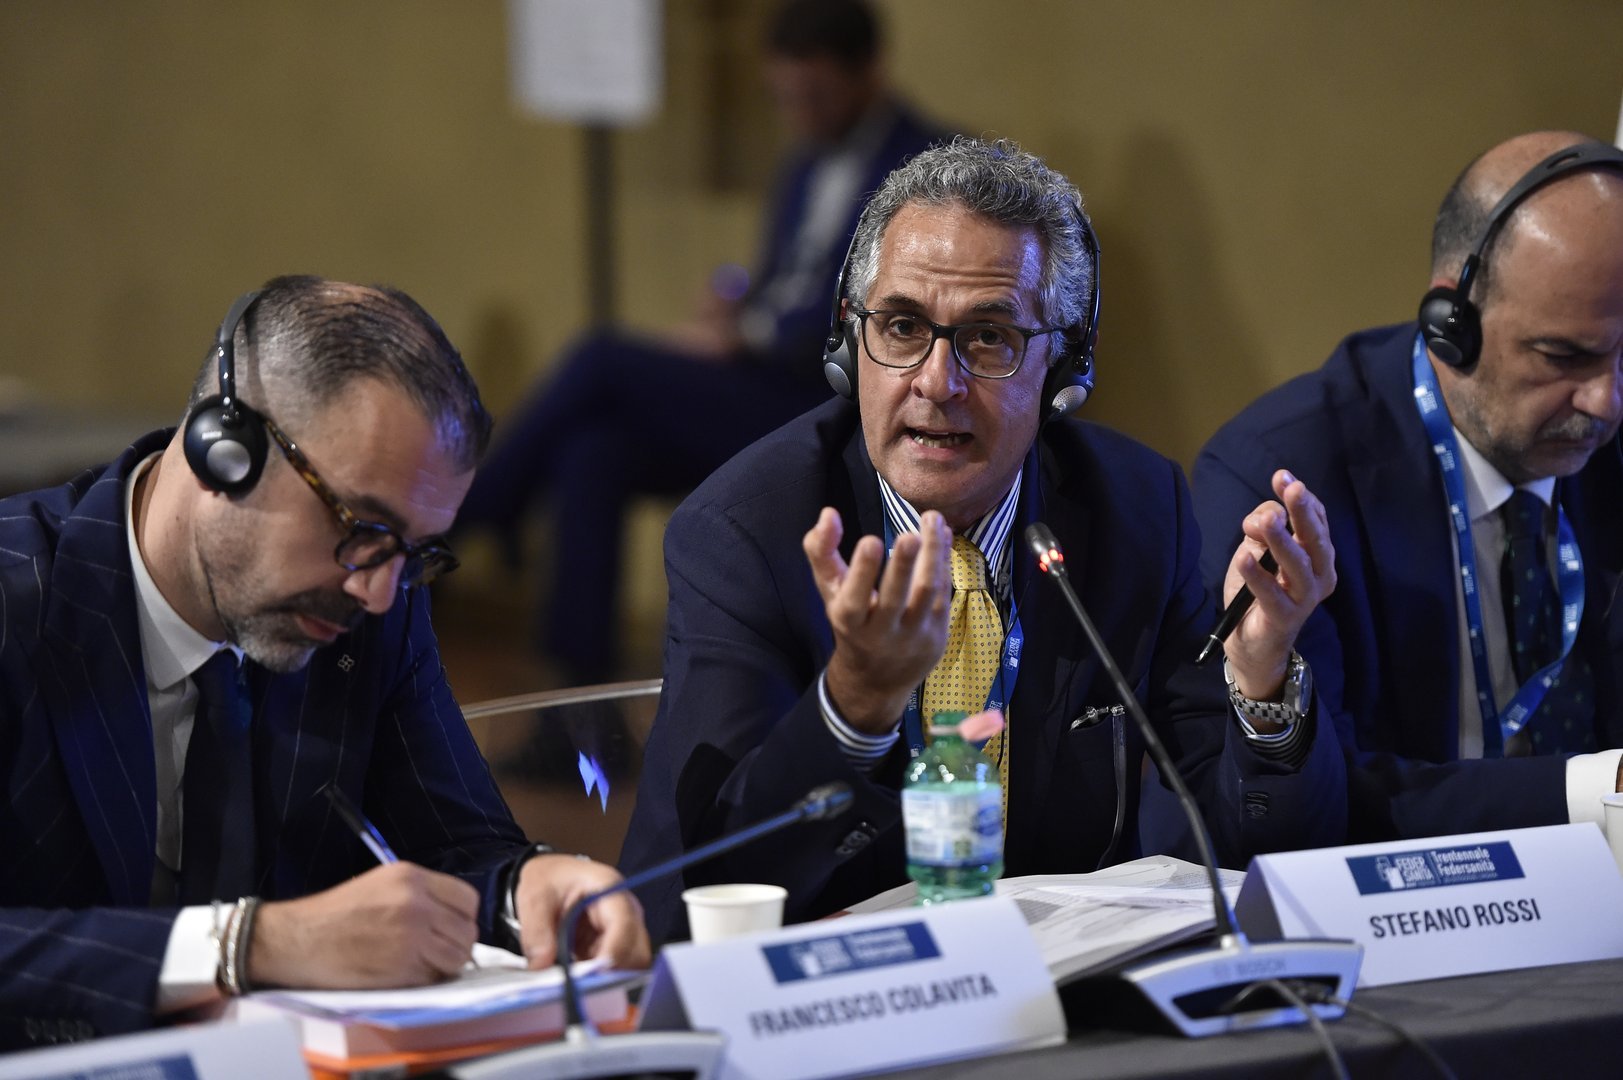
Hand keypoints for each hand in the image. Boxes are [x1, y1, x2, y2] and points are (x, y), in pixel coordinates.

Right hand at [249, 862, 479, 989]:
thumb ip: (421, 894)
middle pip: (467, 931)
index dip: (464, 917)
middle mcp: (417, 904)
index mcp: (412, 878)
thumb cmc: (335, 913)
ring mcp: (411, 937)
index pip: (468, 899)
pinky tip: (406, 973)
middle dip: (458, 944)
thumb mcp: (382, 883)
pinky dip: (426, 980)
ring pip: (457, 957)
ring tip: (425, 963)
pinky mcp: (401, 968)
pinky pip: (433, 978)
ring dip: (446, 965)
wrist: (299, 938)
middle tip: (441, 951)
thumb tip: (452, 916)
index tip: (453, 926)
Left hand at [512, 855, 650, 970]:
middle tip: (581, 986)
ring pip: (629, 966)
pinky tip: (576, 981)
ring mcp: (623, 931)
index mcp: (610, 889)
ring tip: (574, 983)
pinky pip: (615, 971)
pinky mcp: (614, 947)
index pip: (624, 924)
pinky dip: (597, 981)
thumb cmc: (549, 878)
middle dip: (612, 972)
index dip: (613, 952)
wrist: (551, 877)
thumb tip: (542, 966)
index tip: (593, 974)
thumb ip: (537, 931)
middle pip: (636, 951)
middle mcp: (625, 911)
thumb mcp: (535, 897)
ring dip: (604, 979)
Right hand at [803, 506, 952, 733]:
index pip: (854, 599)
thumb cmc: (850, 622)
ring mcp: (913, 637)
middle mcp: (881, 633)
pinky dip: (944, 562)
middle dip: (903, 566)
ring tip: (932, 518)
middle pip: (895, 599)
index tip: (871, 540)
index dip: (862, 571)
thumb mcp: (829, 591)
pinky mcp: (937, 636)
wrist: (876, 679)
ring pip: (927, 593)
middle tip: (910, 535)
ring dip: (933, 554)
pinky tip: (943, 535)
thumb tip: (828, 513)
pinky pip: (942, 594)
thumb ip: (821, 551)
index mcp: (849, 622)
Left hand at [1221, 469, 1335, 699]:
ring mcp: (1304, 599)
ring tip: (1265, 521)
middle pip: (1316, 540)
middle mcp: (1319, 576)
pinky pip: (1271, 595)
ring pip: (1298, 566)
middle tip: (1292, 489)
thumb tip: (1263, 515)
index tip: (1282, 476)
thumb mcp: (1258, 550)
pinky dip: (1257, 576)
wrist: (1251, 641)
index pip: (1317, 522)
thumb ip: (1263, 527)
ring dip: (1281, 541)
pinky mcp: (1284, 619)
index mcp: (1318, 557)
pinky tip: (1243, 557)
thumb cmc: (1259, 591)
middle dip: (1303, 513)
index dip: (1302, 499)